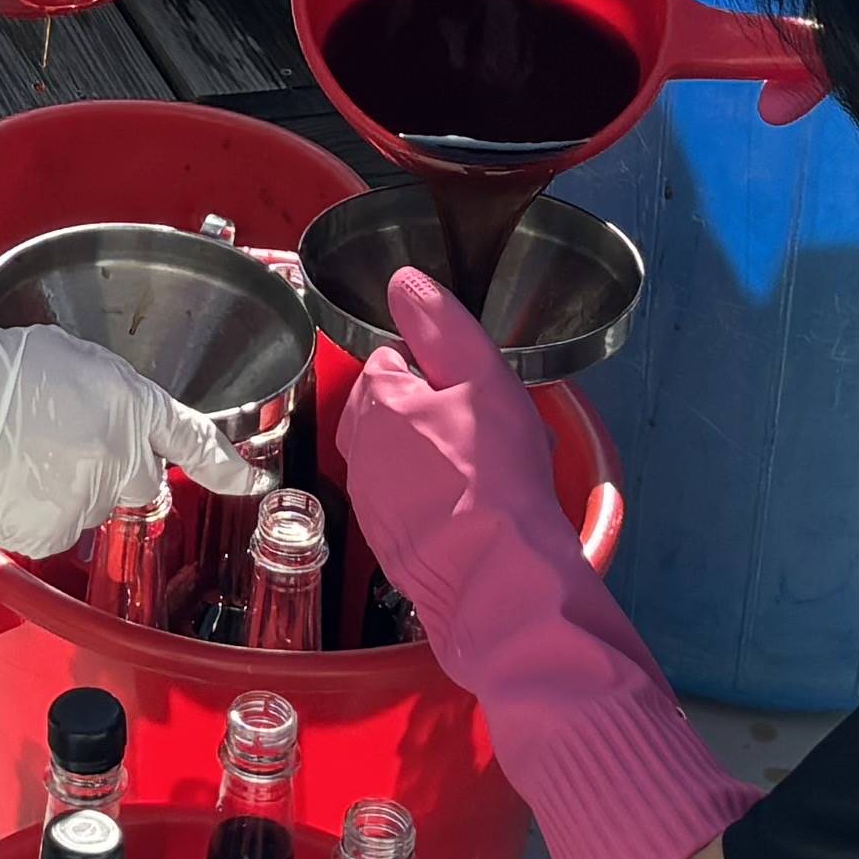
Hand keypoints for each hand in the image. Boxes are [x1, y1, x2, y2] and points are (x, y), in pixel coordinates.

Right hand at [0, 320, 268, 558]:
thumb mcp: (71, 358)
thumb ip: (109, 393)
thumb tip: (112, 415)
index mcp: (130, 406)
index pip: (196, 440)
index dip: (228, 465)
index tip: (249, 481)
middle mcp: (120, 460)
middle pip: (139, 478)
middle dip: (114, 464)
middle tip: (62, 441)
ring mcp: (88, 501)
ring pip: (94, 503)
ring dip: (71, 484)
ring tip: (24, 453)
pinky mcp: (54, 534)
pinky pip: (59, 526)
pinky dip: (40, 508)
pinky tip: (12, 478)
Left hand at [329, 264, 569, 633]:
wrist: (499, 574)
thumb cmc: (495, 478)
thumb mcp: (483, 378)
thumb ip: (442, 325)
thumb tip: (405, 284)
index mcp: (377, 400)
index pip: (394, 358)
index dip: (438, 368)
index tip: (471, 388)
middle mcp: (359, 449)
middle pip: (392, 409)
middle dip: (431, 413)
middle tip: (483, 431)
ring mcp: (369, 501)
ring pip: (399, 459)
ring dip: (432, 460)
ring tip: (485, 475)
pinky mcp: (386, 542)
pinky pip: (407, 505)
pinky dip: (434, 503)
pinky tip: (473, 512)